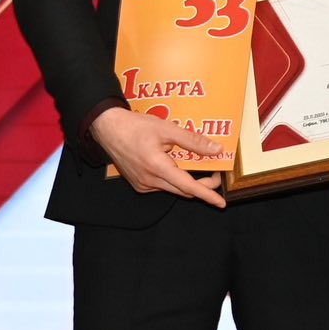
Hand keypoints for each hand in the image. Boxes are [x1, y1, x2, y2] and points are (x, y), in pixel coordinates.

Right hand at [90, 106, 226, 203]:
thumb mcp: (167, 129)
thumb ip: (193, 141)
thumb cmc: (135, 126)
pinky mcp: (139, 184)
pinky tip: (175, 165)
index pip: (188, 186)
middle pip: (183, 190)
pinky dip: (174, 179)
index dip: (207, 195)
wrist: (107, 128)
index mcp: (157, 167)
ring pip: (173, 188)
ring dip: (187, 182)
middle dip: (202, 186)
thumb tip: (215, 149)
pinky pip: (162, 185)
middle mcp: (149, 180)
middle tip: (214, 173)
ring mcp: (143, 184)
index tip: (221, 202)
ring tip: (197, 166)